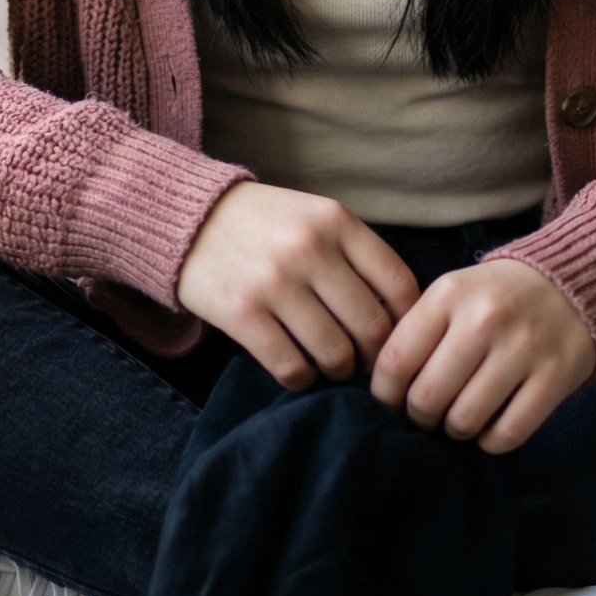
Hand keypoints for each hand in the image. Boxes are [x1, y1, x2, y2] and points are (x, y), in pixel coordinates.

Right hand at [177, 182, 420, 389]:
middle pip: (372, 327)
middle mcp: (308, 248)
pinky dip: (302, 378)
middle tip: (365, 362)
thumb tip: (401, 319)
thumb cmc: (265, 224)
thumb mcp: (315, 217)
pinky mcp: (241, 313)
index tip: (396, 336)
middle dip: (375, 356)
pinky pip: (292, 368)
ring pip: (335, 354)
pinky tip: (298, 366)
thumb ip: (355, 255)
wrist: (188, 217)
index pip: (399, 285)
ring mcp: (274, 282)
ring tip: (331, 364)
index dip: (406, 322)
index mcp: (335, 220)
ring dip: (339, 370)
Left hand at [370, 258, 595, 453]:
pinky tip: (489, 427)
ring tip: (458, 418)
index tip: (390, 403)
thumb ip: (417, 331)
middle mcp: (484, 319)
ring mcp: (522, 349)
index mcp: (448, 295)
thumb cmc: (495, 297)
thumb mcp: (451, 294)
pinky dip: (491, 442)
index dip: (383, 395)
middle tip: (427, 414)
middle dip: (419, 417)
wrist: (571, 284)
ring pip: (465, 420)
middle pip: (427, 397)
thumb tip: (382, 386)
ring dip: (455, 431)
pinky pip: (508, 434)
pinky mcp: (554, 377)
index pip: (395, 360)